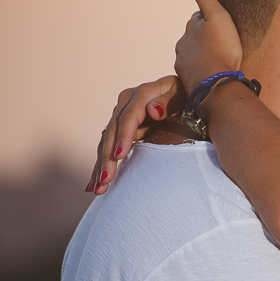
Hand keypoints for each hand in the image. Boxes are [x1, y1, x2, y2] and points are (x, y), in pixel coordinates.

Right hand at [87, 75, 181, 193]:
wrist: (181, 92)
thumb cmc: (186, 94)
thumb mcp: (182, 94)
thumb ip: (168, 102)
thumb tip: (153, 111)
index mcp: (141, 94)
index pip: (128, 118)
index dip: (123, 137)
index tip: (119, 156)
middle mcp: (126, 104)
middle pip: (112, 132)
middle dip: (107, 157)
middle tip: (106, 180)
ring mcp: (120, 115)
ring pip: (105, 143)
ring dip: (100, 166)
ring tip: (98, 188)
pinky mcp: (120, 128)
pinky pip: (107, 148)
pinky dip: (100, 165)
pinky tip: (93, 184)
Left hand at [174, 0, 243, 93]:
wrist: (216, 85)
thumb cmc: (221, 49)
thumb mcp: (218, 16)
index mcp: (191, 27)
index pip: (200, 18)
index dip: (212, 20)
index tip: (223, 27)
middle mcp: (183, 43)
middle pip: (196, 37)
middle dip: (207, 39)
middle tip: (224, 45)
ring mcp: (184, 63)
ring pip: (195, 55)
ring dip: (205, 56)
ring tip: (220, 61)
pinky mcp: (188, 80)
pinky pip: (196, 72)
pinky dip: (204, 71)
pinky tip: (215, 74)